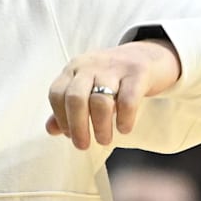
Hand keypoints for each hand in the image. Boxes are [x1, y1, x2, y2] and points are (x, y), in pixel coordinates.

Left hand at [45, 39, 181, 149]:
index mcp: (74, 69)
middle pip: (75, 98)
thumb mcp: (87, 87)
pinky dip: (124, 119)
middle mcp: (91, 65)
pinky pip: (128, 100)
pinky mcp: (138, 73)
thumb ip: (67, 108)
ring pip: (100, 100)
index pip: (56, 93)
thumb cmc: (114, 77)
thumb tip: (51, 129)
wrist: (149, 55)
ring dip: (100, 126)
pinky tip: (124, 128)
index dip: (60, 118)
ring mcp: (115, 67)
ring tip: (104, 140)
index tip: (69, 135)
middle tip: (83, 145)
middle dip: (77, 127)